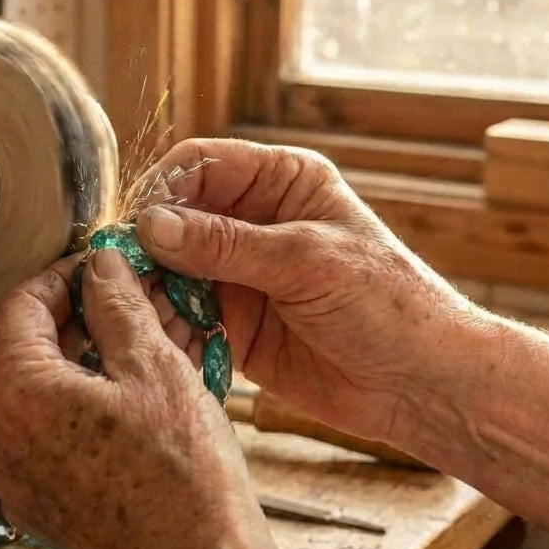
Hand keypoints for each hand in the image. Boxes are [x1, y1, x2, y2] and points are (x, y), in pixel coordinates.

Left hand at [0, 249, 265, 548]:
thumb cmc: (183, 474)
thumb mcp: (154, 367)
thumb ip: (116, 304)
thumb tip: (99, 264)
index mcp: (15, 394)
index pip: (20, 305)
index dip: (63, 275)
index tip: (100, 266)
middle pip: (29, 350)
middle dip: (82, 319)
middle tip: (132, 302)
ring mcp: (14, 478)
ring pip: (44, 394)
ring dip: (89, 362)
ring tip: (144, 346)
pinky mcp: (40, 505)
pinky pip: (52, 435)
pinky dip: (86, 407)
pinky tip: (136, 398)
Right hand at [131, 138, 475, 445]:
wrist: (421, 384)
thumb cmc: (387, 304)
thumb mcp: (306, 262)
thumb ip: (225, 243)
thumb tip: (150, 225)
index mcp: (280, 182)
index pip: (200, 165)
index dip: (162, 189)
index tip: (138, 226)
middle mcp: (253, 222)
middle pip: (175, 219)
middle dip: (149, 248)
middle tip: (126, 279)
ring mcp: (239, 274)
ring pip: (171, 271)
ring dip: (153, 292)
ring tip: (141, 318)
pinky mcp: (233, 323)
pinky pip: (183, 317)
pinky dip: (168, 329)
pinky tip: (165, 345)